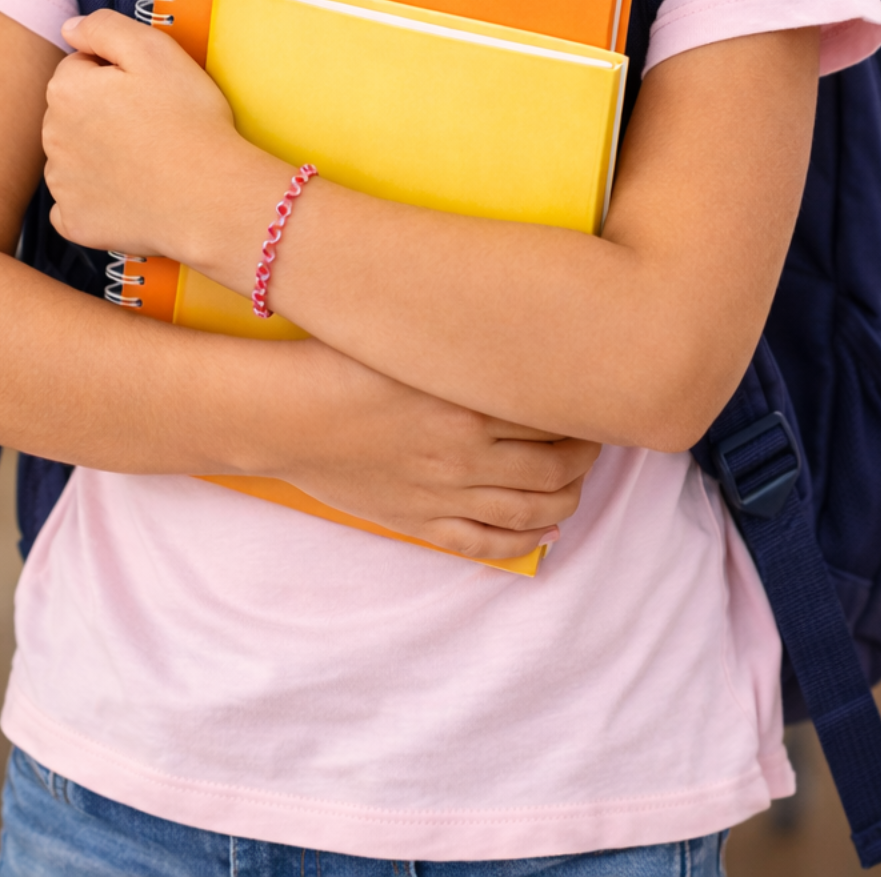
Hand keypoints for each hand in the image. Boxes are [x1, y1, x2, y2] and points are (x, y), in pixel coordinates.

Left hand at [43, 10, 275, 263]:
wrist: (212, 196)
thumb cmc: (189, 120)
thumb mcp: (155, 49)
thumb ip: (104, 27)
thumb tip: (70, 28)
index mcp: (66, 90)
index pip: (81, 67)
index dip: (118, 74)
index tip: (150, 89)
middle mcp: (52, 136)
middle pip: (74, 112)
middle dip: (104, 112)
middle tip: (153, 122)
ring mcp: (62, 184)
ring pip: (74, 156)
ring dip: (99, 154)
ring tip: (147, 158)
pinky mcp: (75, 222)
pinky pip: (77, 203)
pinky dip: (97, 198)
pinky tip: (131, 192)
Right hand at [255, 341, 601, 560]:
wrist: (283, 411)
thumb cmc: (340, 361)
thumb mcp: (411, 341)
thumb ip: (468, 343)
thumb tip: (520, 336)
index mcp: (467, 398)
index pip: (554, 410)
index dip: (584, 406)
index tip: (594, 392)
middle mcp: (465, 451)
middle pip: (556, 465)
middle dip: (587, 455)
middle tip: (597, 436)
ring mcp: (444, 492)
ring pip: (532, 509)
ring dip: (567, 499)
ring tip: (578, 482)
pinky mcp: (420, 521)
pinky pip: (486, 544)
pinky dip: (524, 542)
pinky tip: (542, 531)